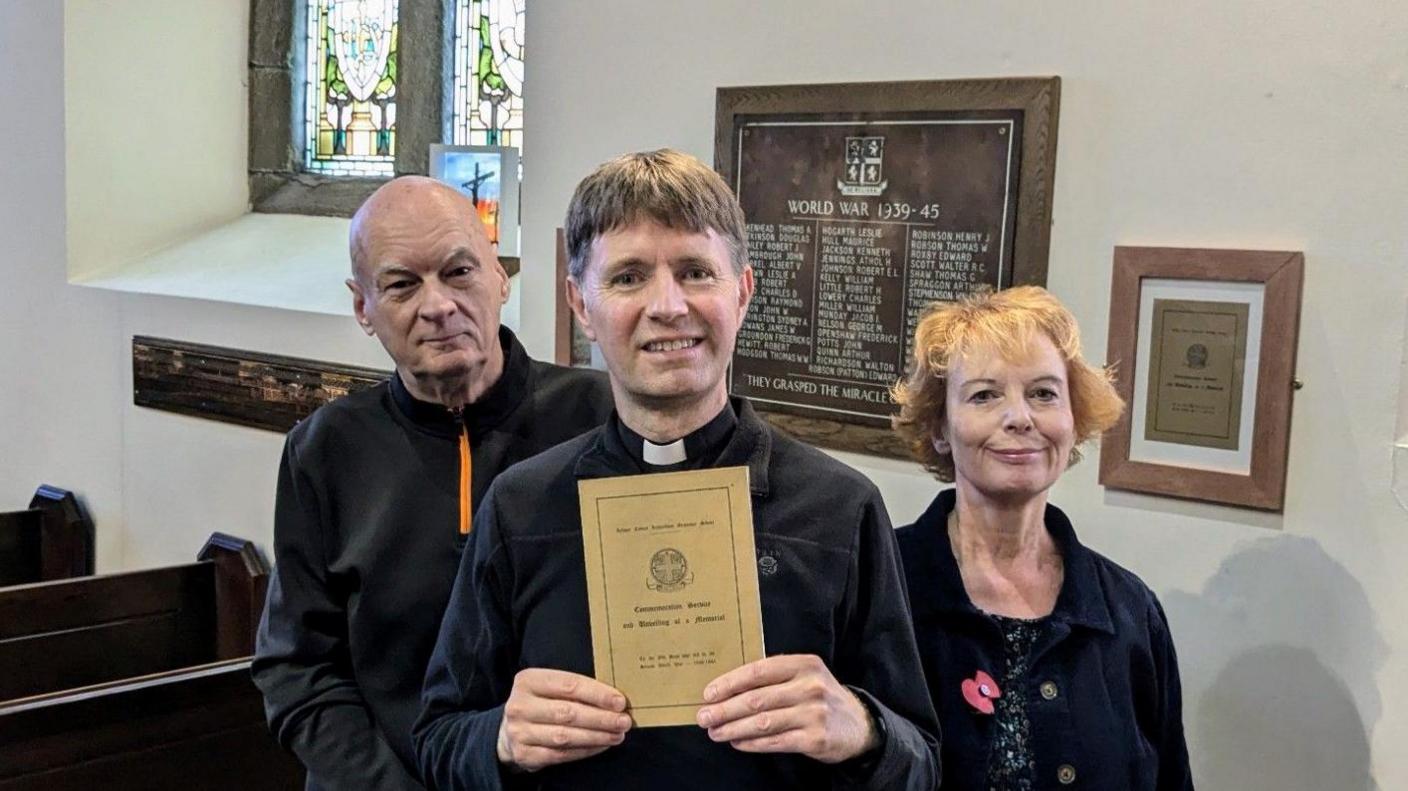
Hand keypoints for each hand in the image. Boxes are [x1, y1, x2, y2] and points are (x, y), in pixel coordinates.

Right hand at [496, 668, 631, 771]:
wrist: (509, 731)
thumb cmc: (539, 704)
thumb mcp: (548, 688)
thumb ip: (574, 689)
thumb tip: (613, 698)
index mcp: (528, 681)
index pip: (568, 685)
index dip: (597, 694)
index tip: (620, 701)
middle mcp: (520, 706)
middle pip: (568, 712)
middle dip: (601, 718)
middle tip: (624, 721)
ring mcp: (519, 732)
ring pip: (565, 736)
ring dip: (596, 736)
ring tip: (617, 734)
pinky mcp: (524, 754)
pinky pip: (561, 754)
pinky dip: (585, 750)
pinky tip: (601, 745)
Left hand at [695, 654, 878, 763]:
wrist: (858, 725)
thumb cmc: (819, 697)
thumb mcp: (804, 677)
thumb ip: (773, 678)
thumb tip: (727, 690)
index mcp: (804, 664)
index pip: (758, 671)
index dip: (730, 683)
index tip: (708, 694)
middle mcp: (810, 686)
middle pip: (757, 698)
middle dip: (725, 709)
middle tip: (704, 716)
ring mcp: (814, 713)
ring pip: (763, 722)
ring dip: (733, 728)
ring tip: (715, 732)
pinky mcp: (816, 738)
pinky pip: (775, 741)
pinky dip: (752, 743)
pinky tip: (737, 742)